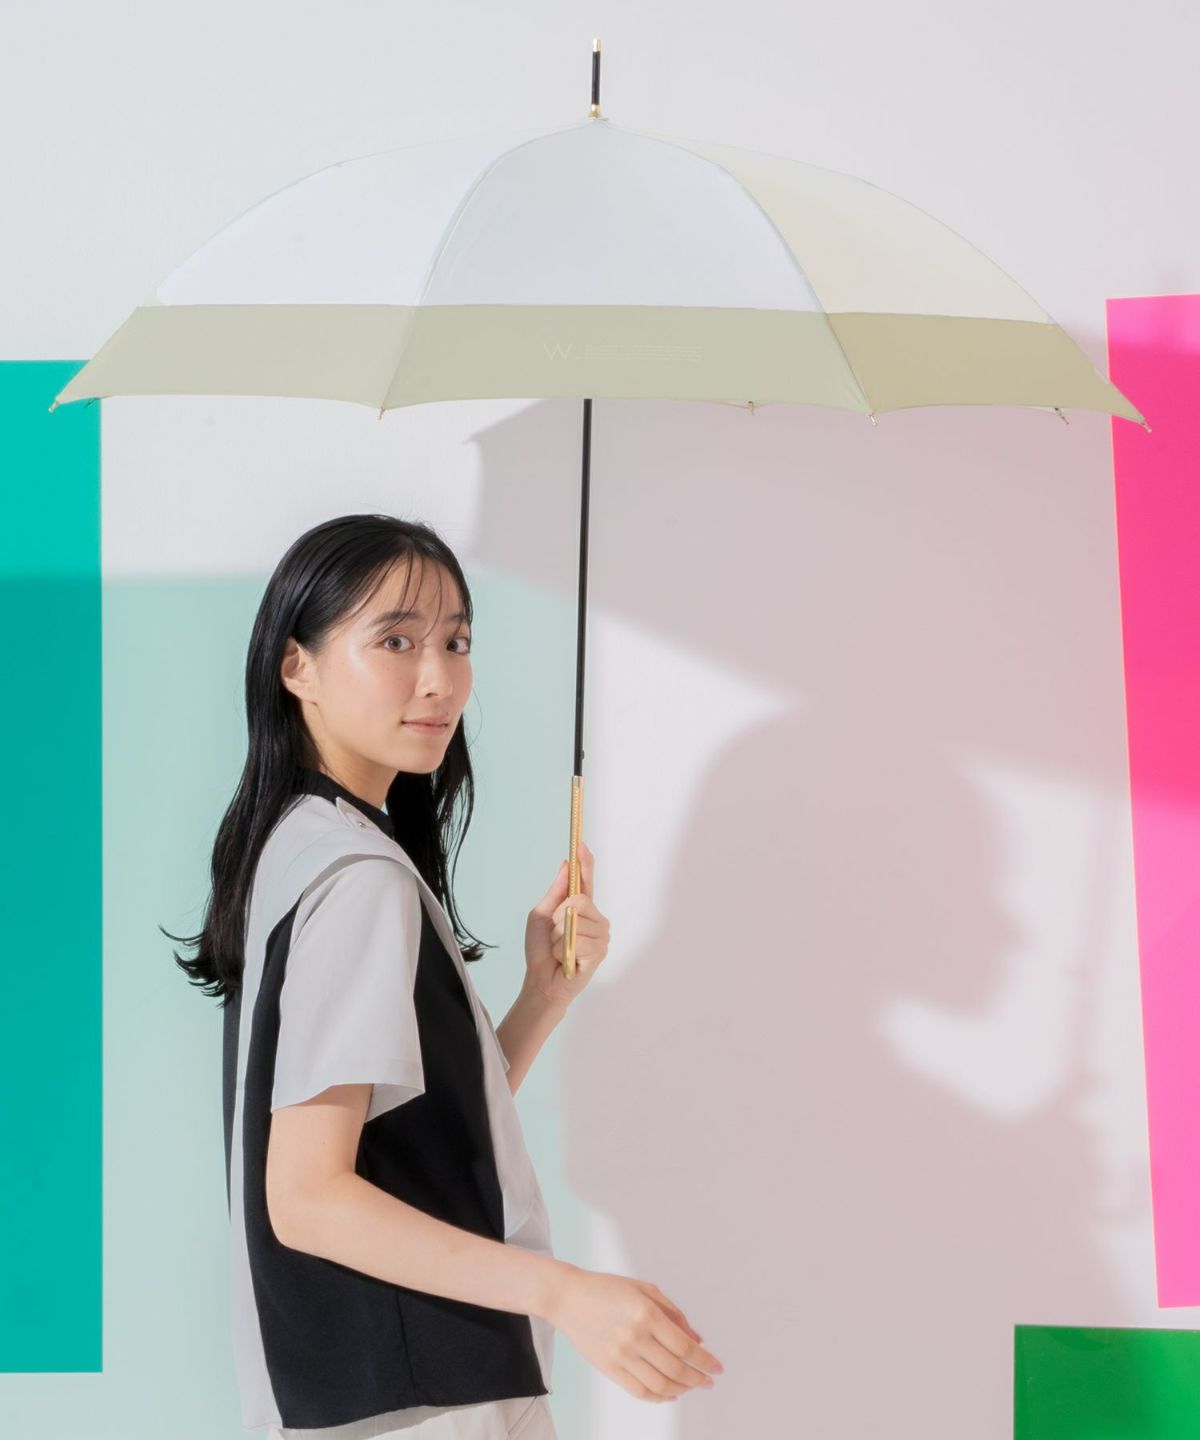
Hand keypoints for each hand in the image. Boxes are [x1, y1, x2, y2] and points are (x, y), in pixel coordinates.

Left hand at [523, 840, 608, 1009]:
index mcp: (581, 908)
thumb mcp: (542, 915)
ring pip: (577, 922)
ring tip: (559, 949)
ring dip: (558, 937)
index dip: (586, 863)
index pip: (587, 881)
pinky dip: (564, 950)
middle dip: (558, 917)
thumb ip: (556, 892)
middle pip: (580, 900)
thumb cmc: (540, 949)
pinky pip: (579, 941)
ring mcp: (600, 936)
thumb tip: (566, 865)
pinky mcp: (600, 953)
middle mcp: (596, 919)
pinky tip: (566, 959)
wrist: (540, 980)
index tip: (582, 845)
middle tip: (554, 934)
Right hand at [545, 1264, 723, 1402]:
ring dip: (682, 1389)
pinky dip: (659, 1397)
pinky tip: (670, 1393)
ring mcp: (620, 1355)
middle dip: (698, 1378)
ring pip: (660, 1385)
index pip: (684, 1347)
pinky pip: (639, 1391)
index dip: (705, 1360)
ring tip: (692, 1386)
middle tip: (709, 1381)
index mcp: (646, 1313)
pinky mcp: (608, 1368)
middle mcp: (634, 1337)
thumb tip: (698, 1340)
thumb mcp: (645, 1289)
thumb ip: (674, 1314)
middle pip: (675, 1369)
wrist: (567, 1297)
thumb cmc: (607, 1288)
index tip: (718, 1367)